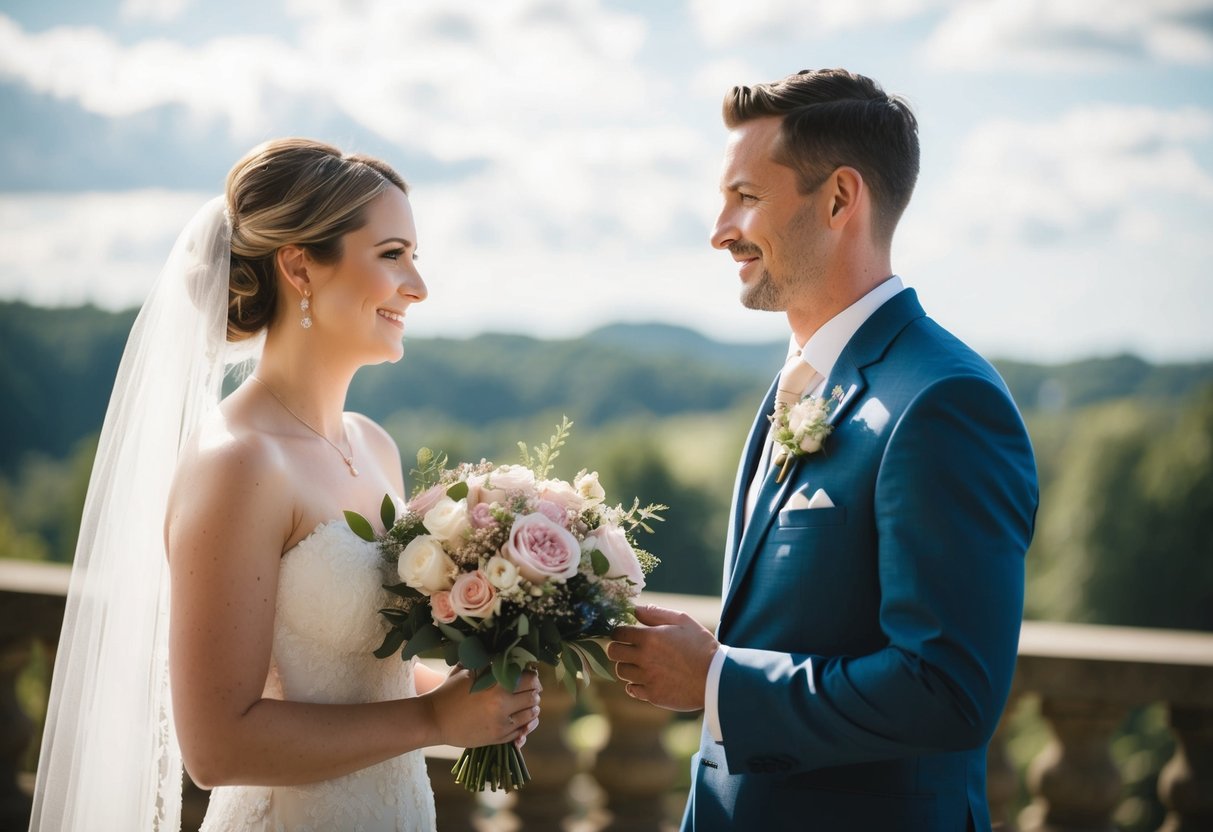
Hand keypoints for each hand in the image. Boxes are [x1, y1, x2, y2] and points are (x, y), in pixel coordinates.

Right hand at [424, 666, 540, 748]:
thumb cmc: (449, 691)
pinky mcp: (497, 739)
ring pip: (531, 715)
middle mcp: (502, 707)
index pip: (529, 680)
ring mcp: (501, 725)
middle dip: (534, 691)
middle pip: (533, 697)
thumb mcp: (468, 670)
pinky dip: (526, 724)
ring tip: (527, 703)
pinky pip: (522, 732)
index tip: (528, 674)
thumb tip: (507, 654)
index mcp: (496, 687)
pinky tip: (522, 718)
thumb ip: (488, 663)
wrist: (433, 719)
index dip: (532, 676)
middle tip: (530, 688)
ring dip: (532, 708)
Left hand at [608, 605, 718, 711]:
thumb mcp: (683, 621)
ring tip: (642, 664)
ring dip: (628, 666)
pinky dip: (634, 684)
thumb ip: (656, 613)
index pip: (618, 633)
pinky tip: (646, 679)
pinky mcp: (652, 695)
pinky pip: (631, 689)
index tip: (626, 634)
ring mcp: (647, 678)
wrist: (716, 678)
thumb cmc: (702, 646)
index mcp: (649, 638)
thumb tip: (635, 609)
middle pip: (613, 652)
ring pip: (621, 671)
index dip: (619, 632)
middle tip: (628, 649)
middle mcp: (643, 658)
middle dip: (618, 648)